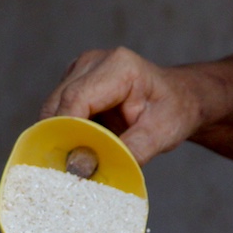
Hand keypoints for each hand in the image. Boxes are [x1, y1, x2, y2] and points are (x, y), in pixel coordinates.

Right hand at [40, 47, 209, 165]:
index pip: (76, 99)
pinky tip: (83, 146)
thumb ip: (127, 151)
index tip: (68, 164)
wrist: (180, 99)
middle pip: (58, 104)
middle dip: (61, 138)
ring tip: (80, 159)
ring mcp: (80, 70)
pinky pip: (58, 112)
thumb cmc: (174, 112)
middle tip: (71, 170)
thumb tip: (84, 167)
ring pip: (53, 109)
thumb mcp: (161, 135)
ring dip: (62, 136)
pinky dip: (66, 132)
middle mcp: (94, 62)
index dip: (68, 132)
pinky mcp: (73, 82)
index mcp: (119, 67)